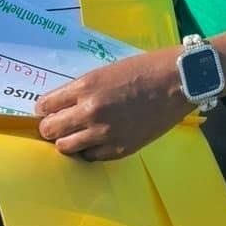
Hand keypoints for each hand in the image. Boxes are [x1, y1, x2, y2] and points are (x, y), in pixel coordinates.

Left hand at [35, 47, 192, 161]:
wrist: (179, 81)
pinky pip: (90, 157)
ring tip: (79, 134)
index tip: (50, 110)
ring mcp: (104, 133)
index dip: (46, 109)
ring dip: (69, 140)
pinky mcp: (119, 149)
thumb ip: (84, 89)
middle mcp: (90, 111)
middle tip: (61, 124)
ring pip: (65, 147)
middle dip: (52, 127)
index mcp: (86, 86)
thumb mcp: (108, 71)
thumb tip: (65, 105)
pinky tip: (98, 140)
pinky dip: (90, 150)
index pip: (46, 106)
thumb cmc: (146, 68)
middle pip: (50, 130)